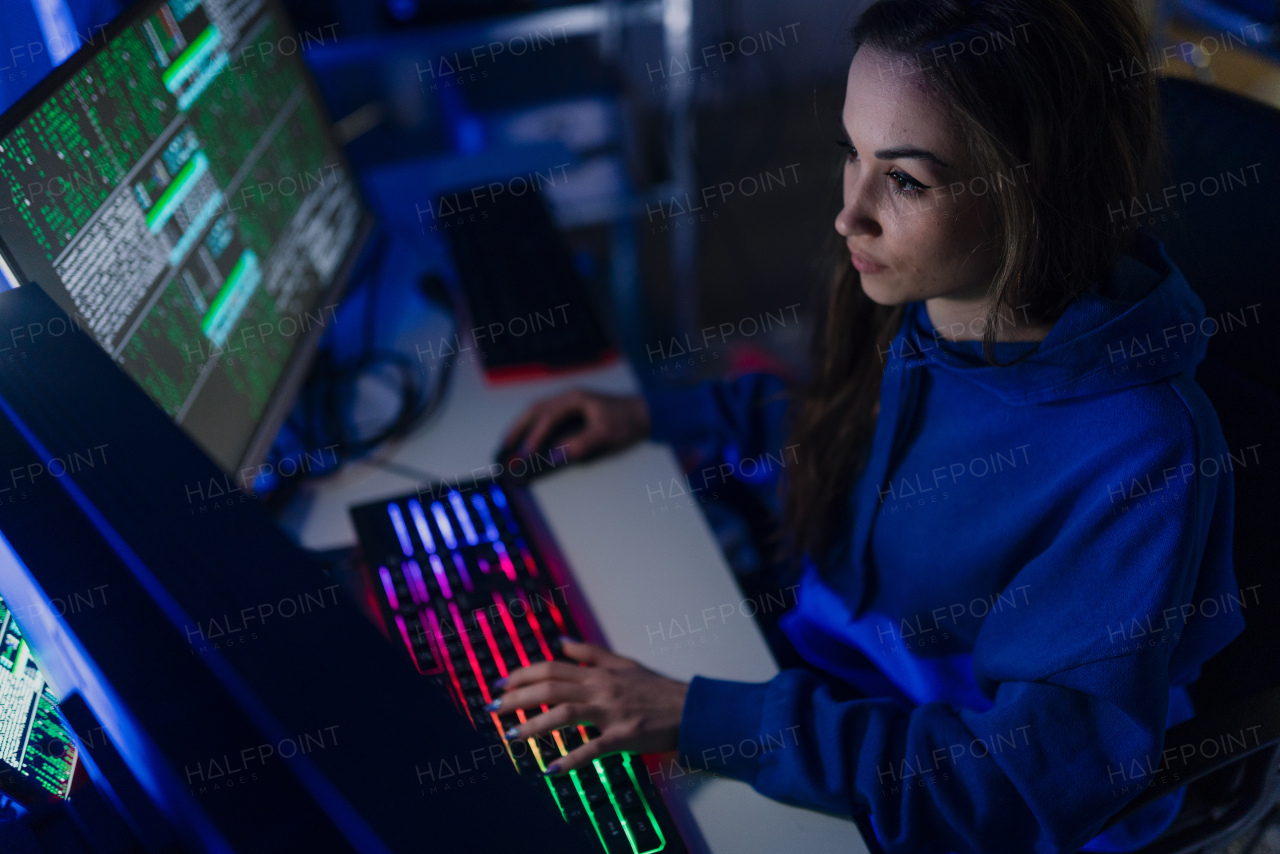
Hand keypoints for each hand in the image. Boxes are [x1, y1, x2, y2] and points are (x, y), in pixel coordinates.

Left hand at [491, 639, 687, 773]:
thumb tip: (561, 641)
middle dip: (518, 698)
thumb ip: (590, 653)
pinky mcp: (624, 736)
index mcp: (598, 673)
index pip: (552, 668)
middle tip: (494, 709)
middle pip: (550, 688)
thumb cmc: (655, 689)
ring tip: (511, 736)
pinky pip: (593, 748)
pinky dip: (571, 760)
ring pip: (564, 714)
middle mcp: (600, 688)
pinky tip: (551, 769)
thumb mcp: (622, 663)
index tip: (501, 684)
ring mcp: (611, 712)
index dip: (523, 674)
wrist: (688, 708)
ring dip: (534, 726)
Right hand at [502, 389, 649, 464]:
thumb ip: (580, 444)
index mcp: (575, 398)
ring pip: (538, 411)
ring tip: (509, 443)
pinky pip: (547, 417)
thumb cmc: (627, 421)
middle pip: (535, 409)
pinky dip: (534, 428)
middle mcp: (569, 397)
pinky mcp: (573, 412)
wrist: (646, 413)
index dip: (534, 437)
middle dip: (518, 428)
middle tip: (504, 446)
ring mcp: (570, 403)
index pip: (547, 417)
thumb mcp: (605, 434)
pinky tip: (528, 439)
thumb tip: (555, 456)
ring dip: (523, 426)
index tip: (524, 455)